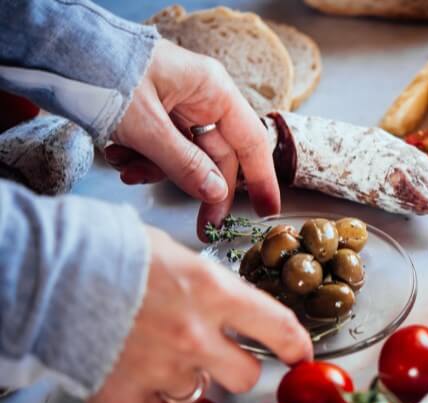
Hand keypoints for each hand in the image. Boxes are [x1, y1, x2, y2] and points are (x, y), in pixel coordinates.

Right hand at [87, 227, 311, 402]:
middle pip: (247, 376)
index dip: (296, 346)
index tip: (301, 355)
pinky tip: (124, 363)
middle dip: (238, 369)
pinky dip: (143, 391)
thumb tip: (221, 304)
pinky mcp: (128, 396)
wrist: (43, 275)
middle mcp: (196, 336)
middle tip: (218, 356)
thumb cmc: (103, 250)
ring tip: (152, 349)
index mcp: (213, 292)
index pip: (278, 327)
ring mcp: (163, 370)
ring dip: (184, 375)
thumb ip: (204, 286)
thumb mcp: (170, 253)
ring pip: (197, 391)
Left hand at [105, 39, 278, 238]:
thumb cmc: (105, 72)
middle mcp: (202, 97)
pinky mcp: (155, 113)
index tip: (267, 211)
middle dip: (201, 188)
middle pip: (218, 156)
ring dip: (160, 170)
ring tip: (129, 167)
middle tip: (202, 226)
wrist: (57, 49)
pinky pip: (163, 149)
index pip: (250, 142)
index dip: (263, 179)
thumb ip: (185, 164)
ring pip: (186, 156)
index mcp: (213, 90)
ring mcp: (178, 105)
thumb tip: (216, 194)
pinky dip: (143, 159)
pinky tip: (121, 156)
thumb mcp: (146, 127)